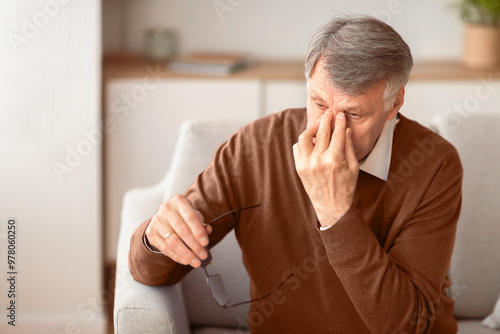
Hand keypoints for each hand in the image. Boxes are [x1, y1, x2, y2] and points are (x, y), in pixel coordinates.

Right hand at [145, 194, 211, 267]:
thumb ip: (201, 224)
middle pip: (182, 231)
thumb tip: (208, 231)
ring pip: (173, 241)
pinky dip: (176, 256)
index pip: (191, 217)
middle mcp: (166, 209)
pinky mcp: (151, 232)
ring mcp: (157, 221)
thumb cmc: (183, 217)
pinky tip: (185, 260)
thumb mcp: (194, 216)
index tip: (205, 243)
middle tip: (203, 255)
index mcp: (179, 201)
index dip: (198, 231)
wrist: (165, 218)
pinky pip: (165, 248)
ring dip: (186, 254)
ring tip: (195, 261)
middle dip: (194, 246)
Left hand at [293, 110, 358, 227]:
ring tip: (318, 126)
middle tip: (329, 113)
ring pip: (304, 137)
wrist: (331, 207)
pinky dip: (303, 142)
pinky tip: (311, 140)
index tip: (340, 114)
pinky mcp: (299, 168)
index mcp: (334, 160)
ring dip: (312, 128)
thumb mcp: (353, 167)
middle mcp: (318, 160)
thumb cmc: (346, 187)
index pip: (337, 133)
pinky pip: (297, 148)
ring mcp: (307, 164)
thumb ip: (348, 146)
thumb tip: (346, 129)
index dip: (339, 121)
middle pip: (321, 132)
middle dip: (326, 119)